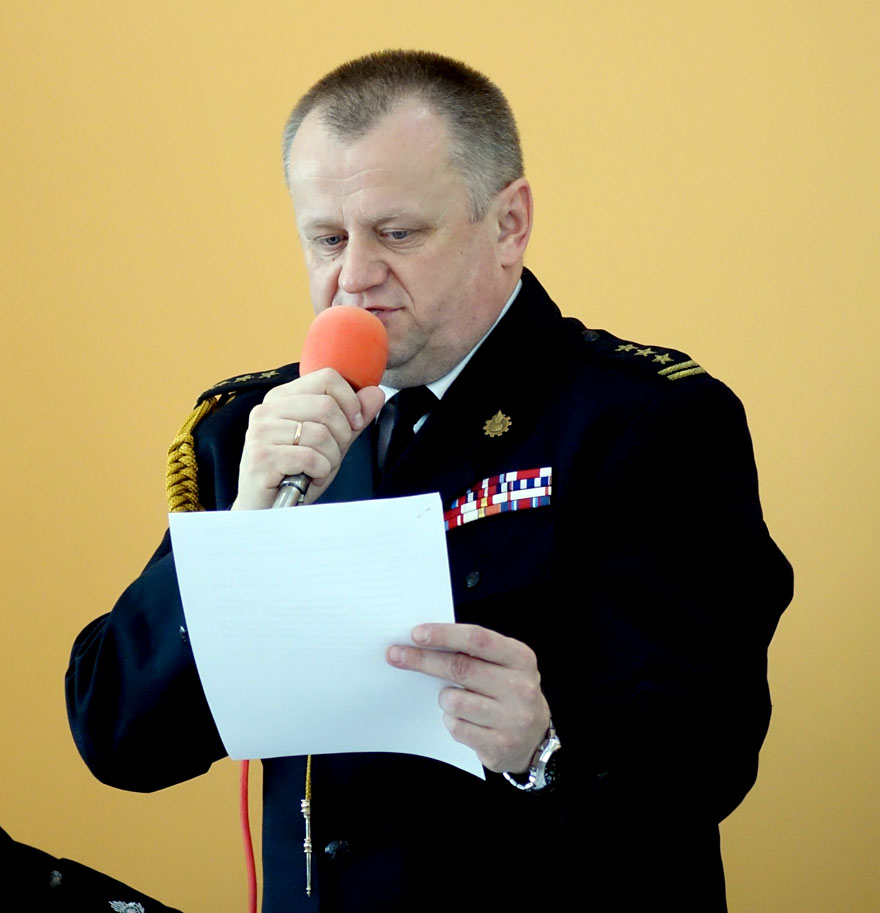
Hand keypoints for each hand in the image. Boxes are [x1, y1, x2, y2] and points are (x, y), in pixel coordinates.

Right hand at [231, 368, 384, 509]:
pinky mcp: (261, 457)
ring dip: (330, 459)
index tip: (353, 424)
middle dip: (342, 436)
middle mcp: (267, 409)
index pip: (327, 377)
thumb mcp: (332, 442)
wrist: (267, 509)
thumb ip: (353, 417)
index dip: (350, 401)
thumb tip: (376, 392)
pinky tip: (310, 479)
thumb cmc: (296, 473)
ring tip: (319, 470)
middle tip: (332, 455)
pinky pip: (309, 457)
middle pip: (327, 406)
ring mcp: (261, 432)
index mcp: (283, 397)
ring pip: (320, 434)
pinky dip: (320, 472)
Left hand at [387, 623, 549, 773]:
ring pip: (454, 701)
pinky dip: (452, 720)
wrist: (534, 739)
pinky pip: (456, 727)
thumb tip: (424, 641)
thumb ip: (473, 652)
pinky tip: (467, 720)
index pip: (477, 640)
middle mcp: (520, 687)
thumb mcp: (503, 665)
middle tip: (396, 654)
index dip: (444, 635)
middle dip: (423, 660)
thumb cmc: (508, 692)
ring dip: (445, 698)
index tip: (416, 634)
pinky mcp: (499, 745)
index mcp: (520, 658)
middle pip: (460, 668)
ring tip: (457, 699)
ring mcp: (512, 719)